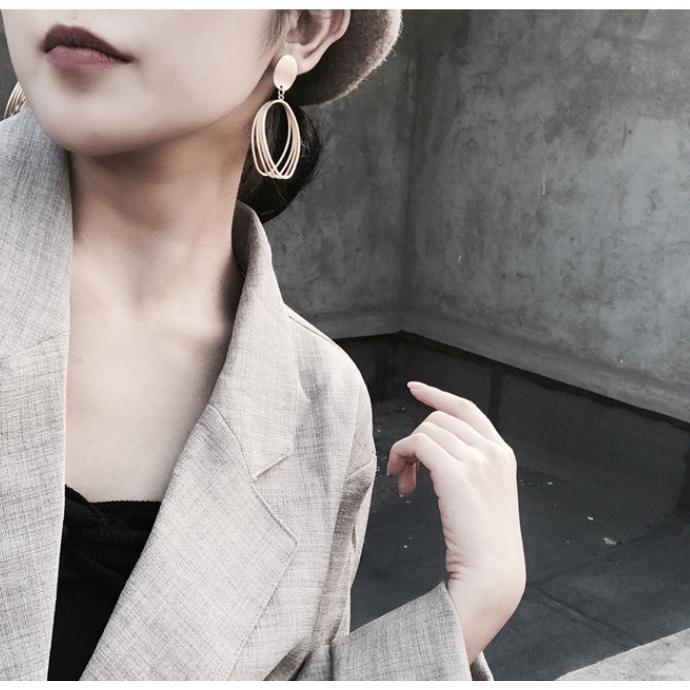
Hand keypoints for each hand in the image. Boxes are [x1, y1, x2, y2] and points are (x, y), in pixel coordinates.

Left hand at [387, 382, 525, 663]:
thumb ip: (468, 467)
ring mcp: (477, 460)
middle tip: (404, 473)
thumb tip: (429, 449)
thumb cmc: (483, 545)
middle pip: (438, 419)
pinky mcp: (457, 473)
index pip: (466, 409)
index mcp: (502, 453)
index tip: (414, 388)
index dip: (437, 395)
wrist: (492, 576)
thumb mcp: (484, 495)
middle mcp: (492, 451)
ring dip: (405, 452)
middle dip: (414, 439)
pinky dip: (402, 455)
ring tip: (404, 482)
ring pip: (425, 430)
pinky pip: (417, 443)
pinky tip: (401, 480)